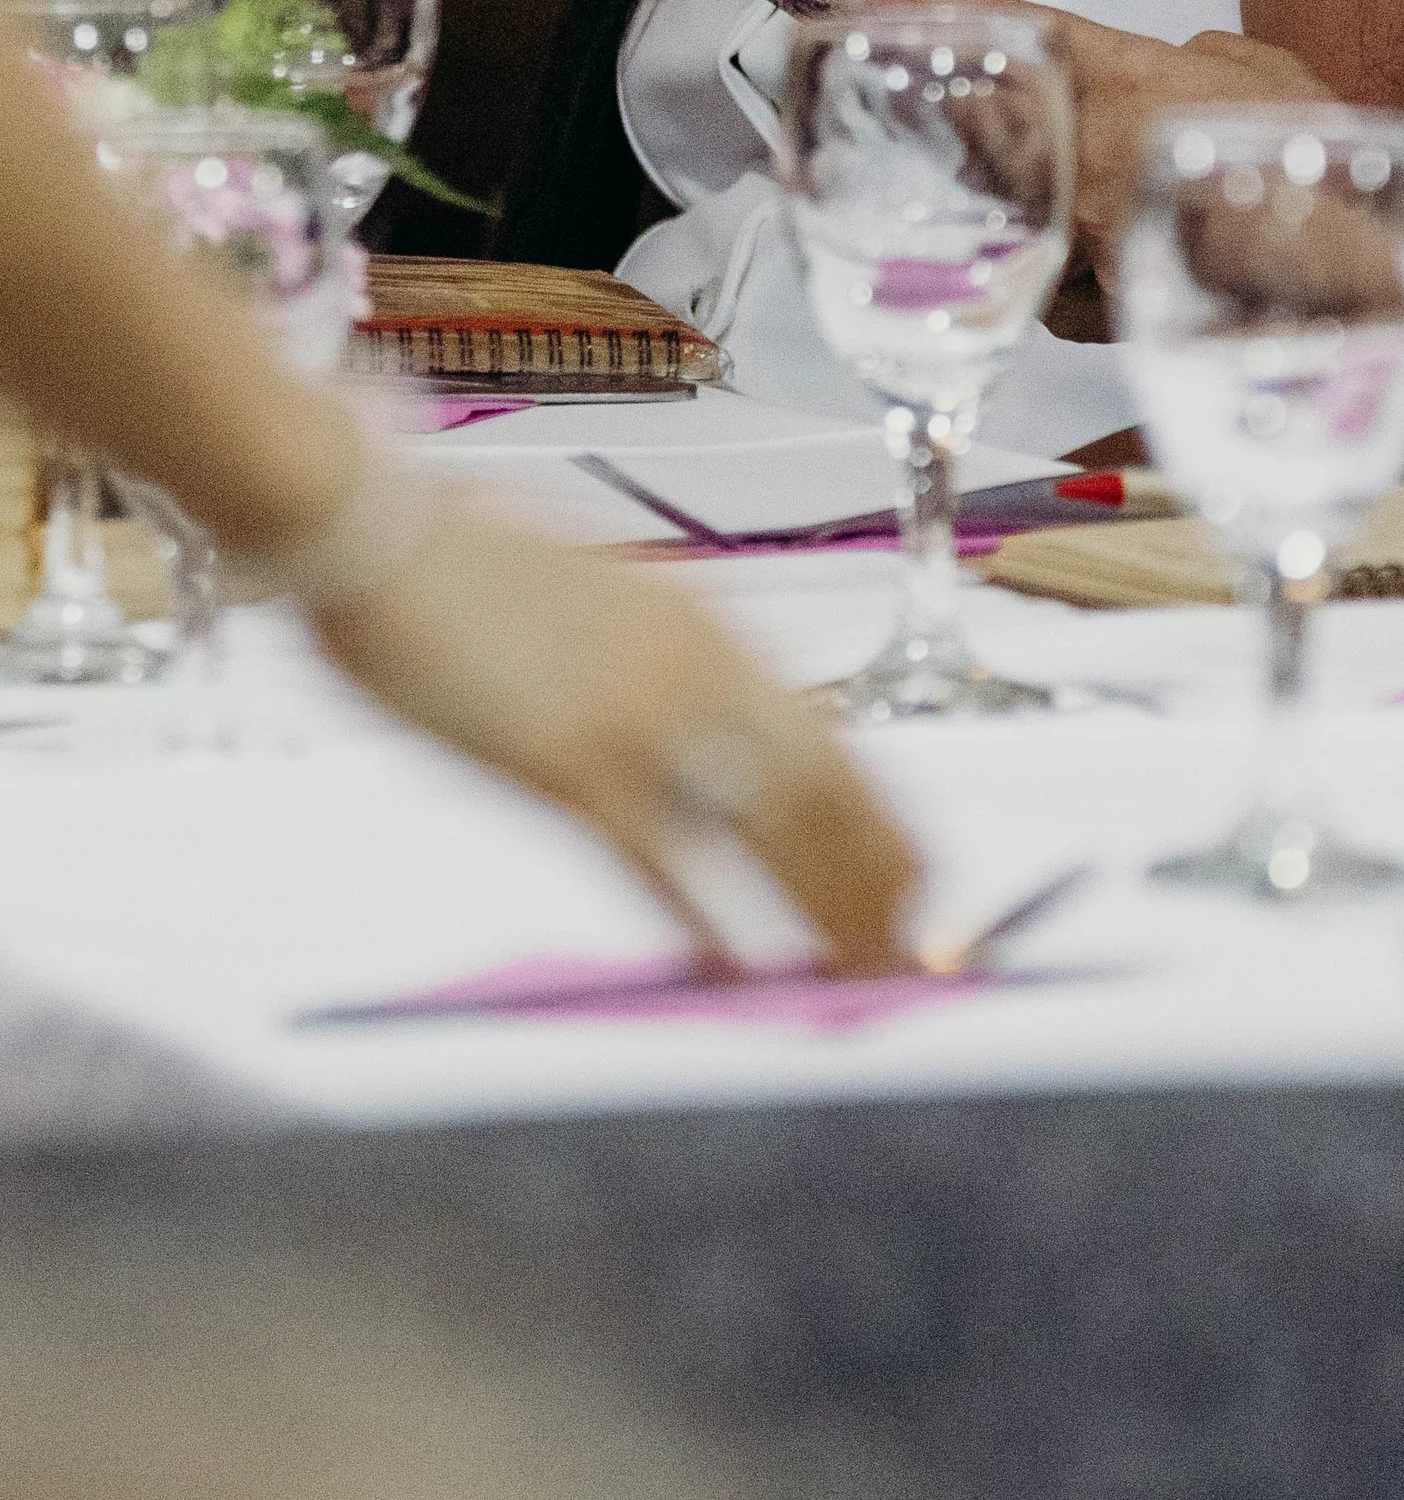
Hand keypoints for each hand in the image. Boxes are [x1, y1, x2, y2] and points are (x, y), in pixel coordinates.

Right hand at [309, 499, 921, 969]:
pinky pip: (656, 859)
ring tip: (867, 975)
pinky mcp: (564, 762)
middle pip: (820, 789)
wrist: (379, 524)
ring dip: (822, 909)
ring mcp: (636, 716)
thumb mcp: (590, 604)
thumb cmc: (463, 563)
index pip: (831, 737)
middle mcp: (695, 669)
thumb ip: (649, 664)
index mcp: (706, 626)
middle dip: (878, 878)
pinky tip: (740, 972)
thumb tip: (684, 723)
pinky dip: (708, 921)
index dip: (887, 816)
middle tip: (921, 954)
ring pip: (764, 829)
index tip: (928, 877)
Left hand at [823, 0, 1311, 265]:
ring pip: (1016, 213)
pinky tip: (1135, 280)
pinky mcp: (1098, 308)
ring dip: (1032, 206)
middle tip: (920, 93)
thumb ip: (1214, 57)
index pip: (1008, 27)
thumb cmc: (1323, 173)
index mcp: (1129, 78)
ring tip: (1098, 208)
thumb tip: (1188, 55)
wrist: (1354, 289)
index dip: (925, 3)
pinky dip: (1080, 284)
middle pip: (978, 122)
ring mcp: (1086, 234)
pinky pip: (1059, 293)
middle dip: (947, 110)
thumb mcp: (1272, 81)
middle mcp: (1087, 152)